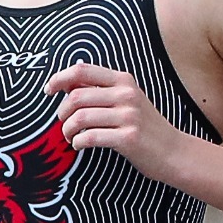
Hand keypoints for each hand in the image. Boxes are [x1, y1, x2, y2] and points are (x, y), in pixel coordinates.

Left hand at [45, 63, 187, 180]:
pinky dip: (78, 142)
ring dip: (67, 130)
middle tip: (64, 123)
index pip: (82, 70)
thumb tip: (67, 83)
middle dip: (62, 112)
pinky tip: (80, 145)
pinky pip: (90, 137)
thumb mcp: (128, 99)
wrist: (174, 152)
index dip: (59, 78)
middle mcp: (126, 94)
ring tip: (70, 137)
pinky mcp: (128, 138)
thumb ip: (101, 89)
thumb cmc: (146, 127)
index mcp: (123, 80)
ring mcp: (128, 116)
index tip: (48, 90)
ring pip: (80, 118)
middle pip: (76, 96)